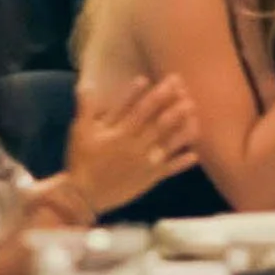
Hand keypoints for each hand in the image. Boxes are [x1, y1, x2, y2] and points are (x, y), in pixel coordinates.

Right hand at [65, 75, 198, 215]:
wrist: (85, 194)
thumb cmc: (81, 160)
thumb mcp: (79, 131)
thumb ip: (86, 108)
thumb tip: (87, 85)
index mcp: (119, 132)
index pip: (140, 108)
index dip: (155, 93)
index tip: (166, 80)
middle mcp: (136, 144)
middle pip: (160, 121)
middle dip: (173, 103)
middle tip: (184, 88)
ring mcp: (146, 161)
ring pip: (170, 141)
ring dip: (183, 126)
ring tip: (194, 112)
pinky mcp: (151, 177)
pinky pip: (171, 168)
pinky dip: (183, 161)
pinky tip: (195, 154)